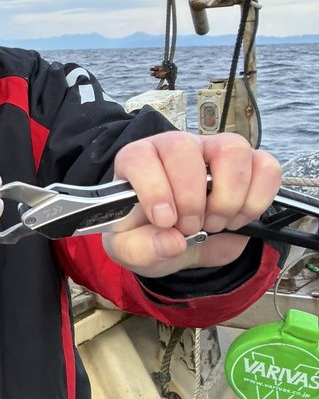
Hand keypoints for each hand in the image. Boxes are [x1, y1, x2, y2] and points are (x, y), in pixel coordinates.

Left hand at [103, 131, 281, 278]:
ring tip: (215, 223)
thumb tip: (172, 242)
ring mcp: (215, 151)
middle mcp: (176, 147)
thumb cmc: (150, 237)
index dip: (154, 189)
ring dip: (227, 197)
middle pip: (185, 148)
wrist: (180, 244)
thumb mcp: (131, 250)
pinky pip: (266, 167)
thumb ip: (138, 249)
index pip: (140, 156)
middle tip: (190, 227)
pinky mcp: (250, 164)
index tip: (165, 221)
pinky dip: (257, 200)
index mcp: (138, 162)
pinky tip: (238, 218)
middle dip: (190, 199)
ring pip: (231, 149)